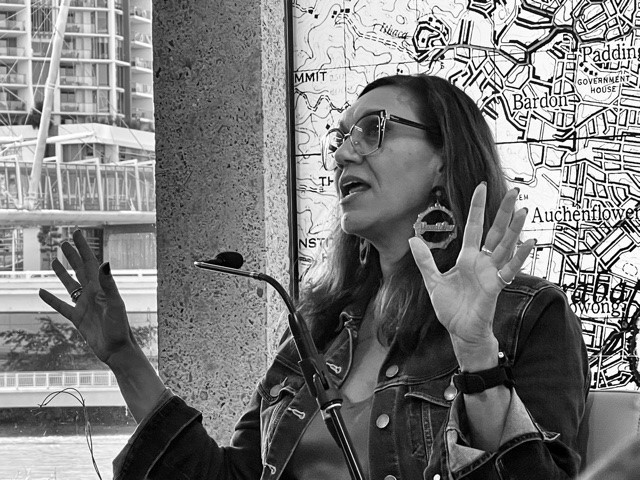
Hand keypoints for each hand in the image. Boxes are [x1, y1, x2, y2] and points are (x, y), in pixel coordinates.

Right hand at [39, 230, 134, 365]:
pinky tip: (41, 291)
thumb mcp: (114, 303)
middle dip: (72, 256)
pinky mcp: (77, 318)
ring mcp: (84, 305)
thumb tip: (104, 262)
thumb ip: (108, 283)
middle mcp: (92, 293)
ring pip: (70, 285)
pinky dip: (51, 299)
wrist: (117, 349)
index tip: (77, 233)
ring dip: (62, 273)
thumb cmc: (119, 326)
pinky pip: (61, 306)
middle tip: (63, 242)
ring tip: (54, 260)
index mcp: (101, 287)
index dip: (83, 247)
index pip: (91, 262)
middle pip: (79, 270)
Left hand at [409, 184, 534, 367]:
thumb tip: (412, 240)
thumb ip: (425, 260)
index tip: (481, 187)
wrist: (459, 331)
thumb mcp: (433, 281)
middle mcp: (482, 262)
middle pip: (495, 232)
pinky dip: (520, 256)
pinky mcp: (495, 286)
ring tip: (523, 211)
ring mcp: (491, 272)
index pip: (475, 227)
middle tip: (514, 191)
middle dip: (503, 212)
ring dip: (514, 229)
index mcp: (467, 258)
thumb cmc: (451, 308)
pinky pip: (509, 268)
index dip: (478, 207)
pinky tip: (529, 242)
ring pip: (506, 246)